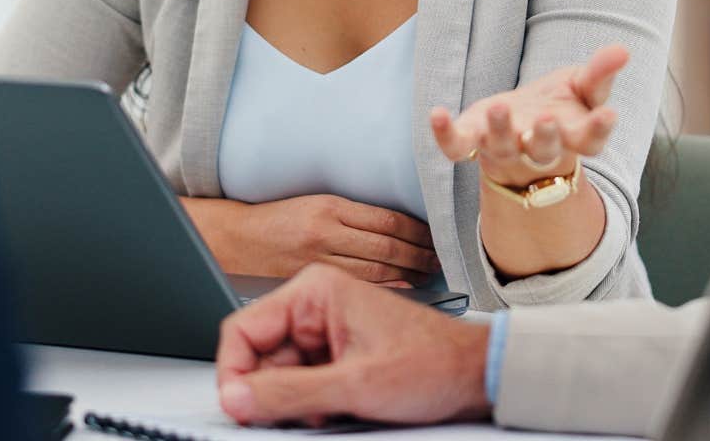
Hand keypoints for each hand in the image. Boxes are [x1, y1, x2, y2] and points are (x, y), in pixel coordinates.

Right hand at [181, 195, 440, 285]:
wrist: (234, 240)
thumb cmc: (275, 222)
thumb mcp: (314, 204)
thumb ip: (351, 216)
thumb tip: (396, 225)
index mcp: (329, 209)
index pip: (389, 220)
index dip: (418, 231)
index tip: (437, 235)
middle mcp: (326, 234)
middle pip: (389, 247)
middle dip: (421, 254)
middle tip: (444, 259)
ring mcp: (319, 261)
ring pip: (378, 269)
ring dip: (410, 271)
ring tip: (431, 273)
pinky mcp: (313, 283)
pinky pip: (358, 287)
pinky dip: (385, 287)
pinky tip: (403, 287)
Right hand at [216, 264, 491, 426]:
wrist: (475, 375)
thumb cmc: (433, 363)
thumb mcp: (354, 385)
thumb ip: (288, 393)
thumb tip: (237, 397)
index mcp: (314, 292)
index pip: (242, 331)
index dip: (234, 374)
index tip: (238, 407)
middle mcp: (316, 307)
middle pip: (259, 358)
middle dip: (271, 394)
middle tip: (293, 417)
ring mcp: (326, 332)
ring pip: (280, 376)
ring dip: (295, 403)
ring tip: (329, 411)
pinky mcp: (337, 355)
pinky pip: (303, 383)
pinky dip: (311, 404)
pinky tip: (337, 410)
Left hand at [429, 45, 628, 186]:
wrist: (521, 128)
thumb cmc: (560, 106)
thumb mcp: (582, 86)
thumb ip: (600, 73)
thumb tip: (623, 50)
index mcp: (573, 137)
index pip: (591, 140)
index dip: (599, 129)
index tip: (609, 115)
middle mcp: (538, 149)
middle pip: (543, 150)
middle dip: (544, 136)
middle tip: (546, 118)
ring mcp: (503, 148)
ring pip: (502, 147)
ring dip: (500, 130)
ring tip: (498, 107)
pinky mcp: (472, 143)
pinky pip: (457, 148)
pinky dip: (445, 135)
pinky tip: (437, 114)